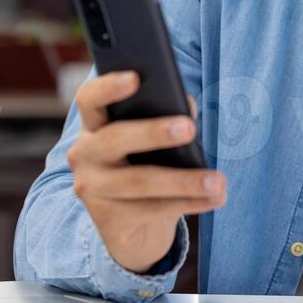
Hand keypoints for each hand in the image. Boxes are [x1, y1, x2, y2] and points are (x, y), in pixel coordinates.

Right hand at [67, 71, 225, 273]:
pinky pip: (153, 208)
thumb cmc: (144, 166)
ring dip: (184, 180)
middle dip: (154, 132)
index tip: (136, 77)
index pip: (90, 99)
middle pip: (115, 138)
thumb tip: (188, 106)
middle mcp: (85, 154)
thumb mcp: (150, 141)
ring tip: (218, 180)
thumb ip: (164, 117)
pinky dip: (189, 202)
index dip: (108, 86)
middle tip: (190, 127)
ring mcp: (92, 188)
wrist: (130, 225)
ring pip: (140, 181)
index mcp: (94, 125)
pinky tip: (215, 197)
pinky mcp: (108, 219)